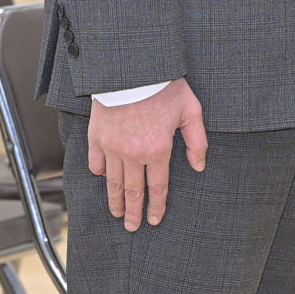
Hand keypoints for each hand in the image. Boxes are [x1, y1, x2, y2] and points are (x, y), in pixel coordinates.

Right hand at [87, 78, 207, 231]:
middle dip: (133, 212)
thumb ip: (197, 141)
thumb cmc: (164, 85)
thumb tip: (198, 166)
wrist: (132, 66)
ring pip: (112, 181)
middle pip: (132, 191)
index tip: (154, 220)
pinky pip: (95, 161)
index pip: (157, 187)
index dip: (156, 207)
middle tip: (132, 227)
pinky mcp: (96, 135)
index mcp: (157, 150)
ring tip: (116, 212)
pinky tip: (103, 178)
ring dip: (115, 200)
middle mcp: (133, 154)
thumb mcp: (190, 110)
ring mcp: (112, 146)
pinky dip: (99, 172)